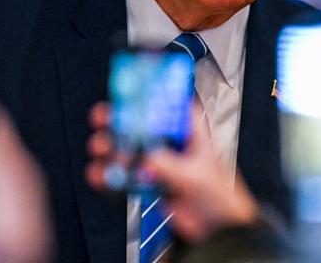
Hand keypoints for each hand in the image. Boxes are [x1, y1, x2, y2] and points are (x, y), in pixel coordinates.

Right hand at [85, 101, 258, 241]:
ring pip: (126, 146)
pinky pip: (123, 173)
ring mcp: (156, 159)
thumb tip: (147, 159)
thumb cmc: (220, 194)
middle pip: (138, 120)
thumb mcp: (195, 175)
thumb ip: (169, 166)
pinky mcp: (146, 179)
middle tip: (104, 120)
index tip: (127, 93)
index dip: (146, 94)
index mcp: (187, 128)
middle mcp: (168, 139)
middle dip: (118, 118)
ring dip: (110, 146)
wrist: (216, 228)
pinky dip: (109, 173)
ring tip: (102, 150)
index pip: (165, 101)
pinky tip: (101, 174)